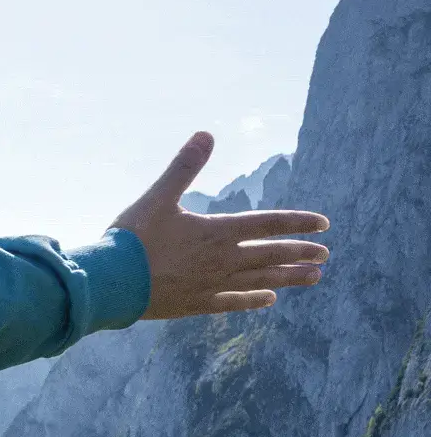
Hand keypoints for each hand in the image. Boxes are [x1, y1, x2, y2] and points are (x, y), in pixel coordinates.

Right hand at [112, 132, 330, 319]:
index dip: (297, 223)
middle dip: (300, 253)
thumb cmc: (132, 238)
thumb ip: (184, 167)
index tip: (323, 224)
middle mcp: (222, 259)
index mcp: (217, 231)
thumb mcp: (157, 197)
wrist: (111, 283)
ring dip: (288, 277)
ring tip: (314, 278)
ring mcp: (211, 284)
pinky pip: (234, 301)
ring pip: (260, 279)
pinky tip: (269, 299)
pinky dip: (253, 300)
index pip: (267, 224)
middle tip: (325, 255)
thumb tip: (205, 133)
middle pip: (270, 255)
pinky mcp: (196, 303)